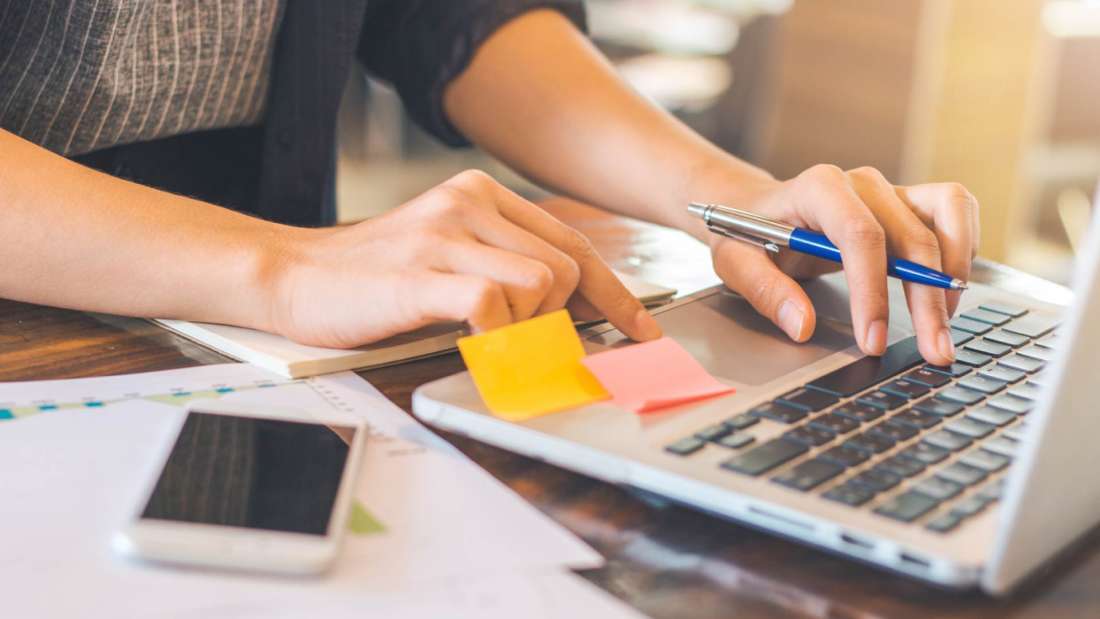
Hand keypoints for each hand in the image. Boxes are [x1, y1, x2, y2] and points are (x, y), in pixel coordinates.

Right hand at [265, 170, 662, 347]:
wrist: (290, 275)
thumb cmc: (372, 276)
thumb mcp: (445, 253)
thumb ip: (502, 264)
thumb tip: (568, 310)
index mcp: (481, 195)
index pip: (570, 242)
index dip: (611, 290)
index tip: (638, 326)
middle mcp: (468, 203)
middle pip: (563, 267)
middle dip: (559, 318)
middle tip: (531, 345)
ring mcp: (444, 234)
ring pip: (538, 283)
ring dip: (524, 327)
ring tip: (485, 339)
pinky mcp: (421, 271)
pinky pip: (493, 303)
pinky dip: (495, 336)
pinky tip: (471, 341)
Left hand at [701, 165, 978, 364]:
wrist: (756, 209)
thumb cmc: (747, 235)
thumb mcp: (736, 263)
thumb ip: (766, 291)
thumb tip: (803, 326)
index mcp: (819, 188)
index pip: (861, 237)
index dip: (874, 292)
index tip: (874, 342)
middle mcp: (862, 183)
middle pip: (912, 237)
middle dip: (927, 302)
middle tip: (935, 352)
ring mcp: (890, 190)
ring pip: (948, 215)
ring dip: (956, 271)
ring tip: (947, 322)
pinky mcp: (908, 203)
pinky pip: (955, 212)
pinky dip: (963, 249)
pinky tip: (949, 292)